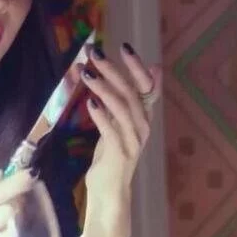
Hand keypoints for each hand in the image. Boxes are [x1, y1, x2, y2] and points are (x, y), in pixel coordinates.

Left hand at [78, 42, 161, 236]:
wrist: (109, 191)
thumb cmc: (111, 153)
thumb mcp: (119, 122)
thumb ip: (128, 97)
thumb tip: (150, 68)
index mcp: (143, 116)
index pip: (147, 85)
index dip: (137, 66)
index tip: (123, 45)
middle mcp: (143, 125)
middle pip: (130, 91)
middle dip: (112, 69)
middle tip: (94, 53)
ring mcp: (133, 140)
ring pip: (122, 107)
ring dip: (103, 87)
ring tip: (85, 72)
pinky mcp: (120, 154)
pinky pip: (112, 131)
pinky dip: (101, 115)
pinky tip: (89, 102)